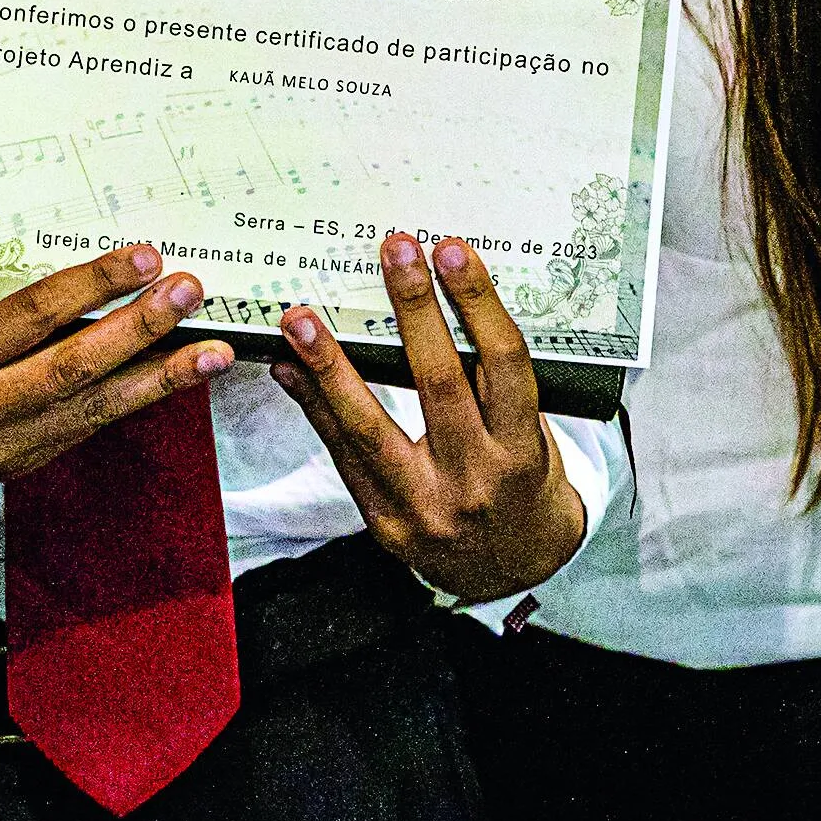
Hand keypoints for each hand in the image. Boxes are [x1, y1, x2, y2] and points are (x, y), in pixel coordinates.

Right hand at [0, 246, 231, 492]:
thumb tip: (61, 263)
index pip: (32, 317)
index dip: (92, 285)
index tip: (143, 258)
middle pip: (74, 366)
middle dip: (140, 329)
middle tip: (189, 292)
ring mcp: (6, 447)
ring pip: (96, 408)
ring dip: (162, 378)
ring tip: (215, 352)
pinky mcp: (24, 466)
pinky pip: (87, 426)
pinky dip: (134, 399)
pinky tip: (174, 377)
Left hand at [269, 233, 584, 604]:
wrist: (513, 569)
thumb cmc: (523, 482)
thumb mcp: (531, 435)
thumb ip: (491, 384)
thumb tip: (437, 302)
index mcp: (524, 452)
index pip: (504, 366)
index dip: (478, 304)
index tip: (452, 250)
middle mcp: (476, 480)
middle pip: (438, 384)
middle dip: (413, 310)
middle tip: (392, 250)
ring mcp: (424, 507)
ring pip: (370, 427)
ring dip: (330, 366)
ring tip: (300, 318)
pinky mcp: (384, 524)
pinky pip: (343, 455)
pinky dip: (313, 407)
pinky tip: (289, 368)